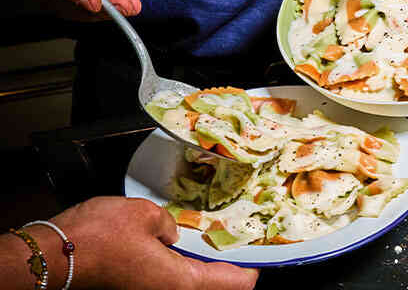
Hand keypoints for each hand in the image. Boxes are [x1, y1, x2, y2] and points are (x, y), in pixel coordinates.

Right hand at [43, 197, 257, 289]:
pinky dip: (183, 263)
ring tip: (214, 239)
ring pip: (191, 281)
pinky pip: (172, 277)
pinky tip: (180, 243)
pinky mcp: (137, 287)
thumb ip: (170, 224)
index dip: (252, 271)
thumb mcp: (147, 215)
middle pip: (214, 285)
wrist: (54, 255)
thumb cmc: (97, 238)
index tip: (262, 258)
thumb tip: (171, 233)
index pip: (234, 284)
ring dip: (204, 264)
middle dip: (229, 266)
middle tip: (241, 242)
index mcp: (181, 281)